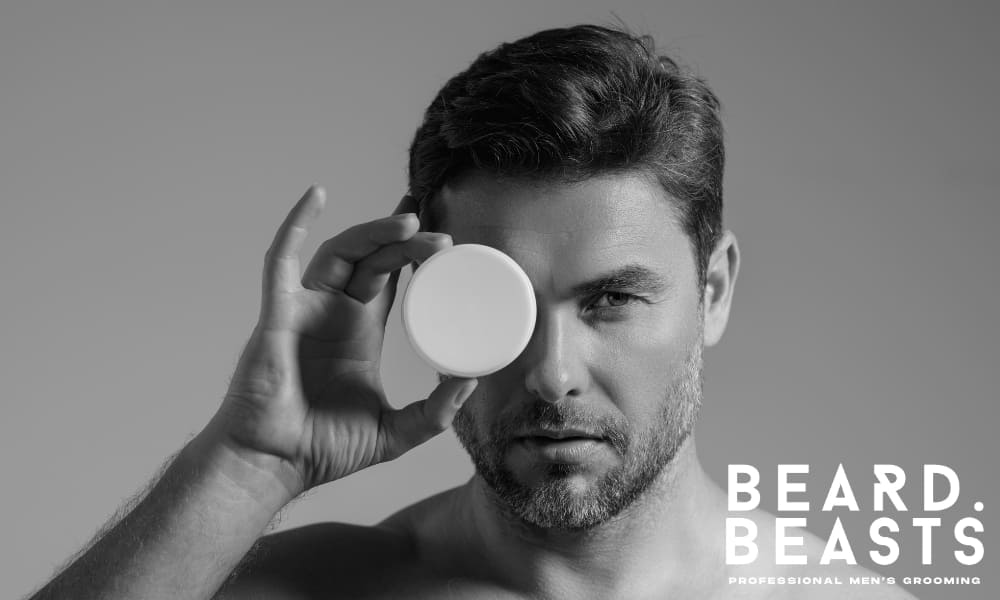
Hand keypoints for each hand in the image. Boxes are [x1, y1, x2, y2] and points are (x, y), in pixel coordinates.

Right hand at [206, 185, 476, 495]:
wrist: (275, 465)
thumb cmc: (324, 449)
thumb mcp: (396, 431)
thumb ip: (436, 412)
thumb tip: (473, 382)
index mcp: (359, 331)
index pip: (392, 276)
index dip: (415, 251)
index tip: (447, 235)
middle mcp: (334, 312)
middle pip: (374, 258)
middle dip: (407, 240)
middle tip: (443, 236)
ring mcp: (304, 308)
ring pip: (340, 251)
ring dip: (373, 231)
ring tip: (410, 222)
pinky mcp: (277, 311)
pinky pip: (282, 258)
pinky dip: (296, 223)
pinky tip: (317, 195)